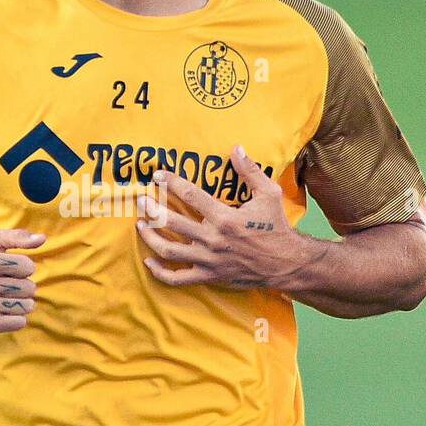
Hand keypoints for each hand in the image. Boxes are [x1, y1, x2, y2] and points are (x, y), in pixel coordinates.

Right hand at [0, 228, 44, 334]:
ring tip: (10, 298)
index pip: (25, 266)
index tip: (15, 269)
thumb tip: (42, 239)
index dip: (25, 267)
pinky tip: (6, 310)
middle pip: (27, 287)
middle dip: (25, 286)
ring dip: (23, 302)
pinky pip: (18, 322)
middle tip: (11, 285)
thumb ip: (17, 237)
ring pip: (25, 306)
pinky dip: (18, 317)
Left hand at [136, 144, 302, 288]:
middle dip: (152, 209)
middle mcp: (213, 238)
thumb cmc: (277, 227)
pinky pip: (178, 278)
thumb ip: (250, 171)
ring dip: (150, 237)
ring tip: (140, 225)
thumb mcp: (269, 194)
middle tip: (141, 200)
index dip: (171, 182)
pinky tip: (149, 262)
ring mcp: (208, 260)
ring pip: (169, 249)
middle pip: (171, 222)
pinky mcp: (209, 276)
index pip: (190, 195)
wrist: (286, 263)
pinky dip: (160, 272)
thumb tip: (236, 148)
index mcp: (224, 217)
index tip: (157, 175)